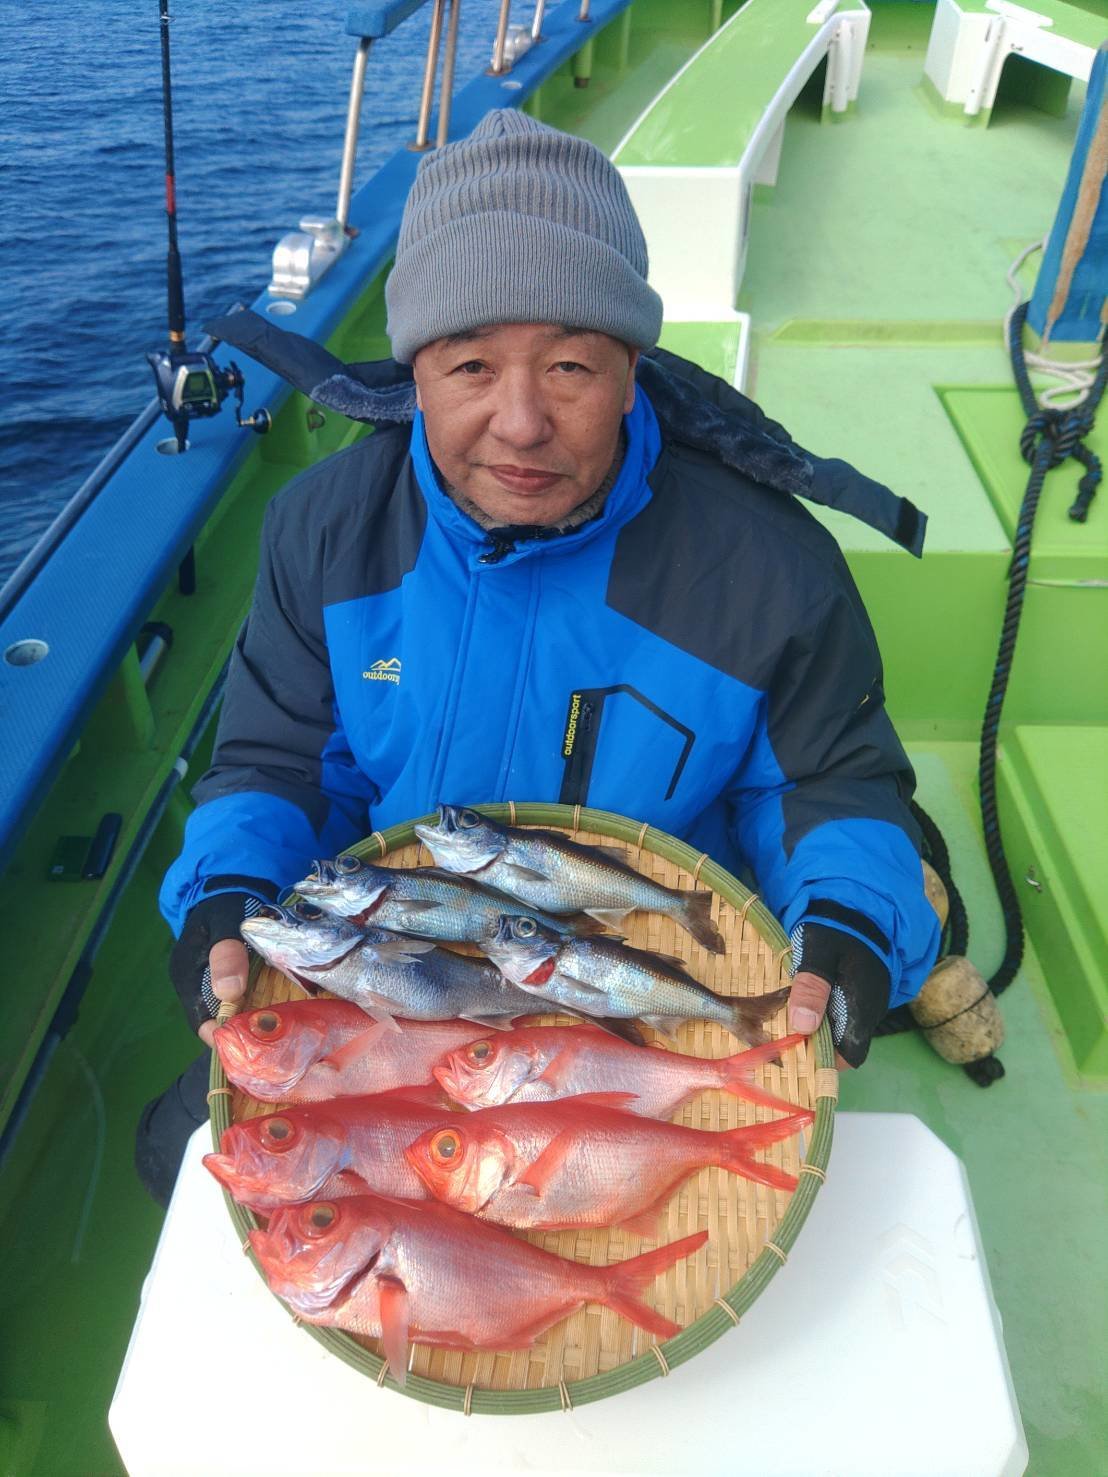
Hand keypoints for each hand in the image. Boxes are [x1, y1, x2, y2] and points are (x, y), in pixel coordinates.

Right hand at [169, 889, 266, 1044]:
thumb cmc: (225, 904)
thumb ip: (226, 952)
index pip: (199, 1019)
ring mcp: (211, 982)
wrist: (230, 887)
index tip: (247, 1046)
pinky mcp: (228, 979)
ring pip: (230, 1013)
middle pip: (216, 1020)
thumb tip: (229, 992)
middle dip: (241, 1033)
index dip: (221, 1036)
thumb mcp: (225, 921)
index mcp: (187, 973)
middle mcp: (196, 983)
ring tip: (281, 1031)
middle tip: (272, 1042)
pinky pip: (241, 1001)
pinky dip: (258, 1007)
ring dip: (252, 1021)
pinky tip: (281, 1010)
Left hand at [786, 915, 891, 1068]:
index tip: (796, 1058)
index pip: (852, 1053)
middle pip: (841, 1045)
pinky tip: (793, 1006)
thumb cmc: (837, 927)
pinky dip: (815, 1015)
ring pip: (837, 1030)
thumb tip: (803, 1026)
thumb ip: (812, 985)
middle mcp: (866, 1010)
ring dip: (812, 1030)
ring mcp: (862, 1003)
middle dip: (812, 1048)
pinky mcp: (853, 994)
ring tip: (778, 1026)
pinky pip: (835, 1014)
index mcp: (863, 1004)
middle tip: (778, 1041)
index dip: (827, 1064)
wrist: (855, 906)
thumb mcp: (819, 951)